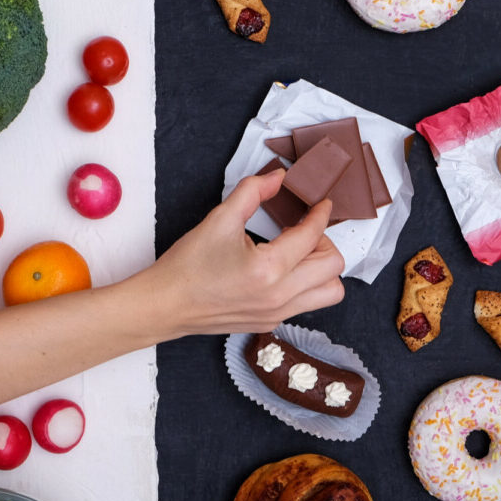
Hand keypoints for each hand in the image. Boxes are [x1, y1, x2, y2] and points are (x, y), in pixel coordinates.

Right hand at [144, 169, 344, 335]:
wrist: (166, 304)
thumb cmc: (188, 266)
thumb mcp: (219, 219)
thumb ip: (253, 191)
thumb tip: (278, 178)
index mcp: (268, 268)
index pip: (312, 236)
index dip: (320, 214)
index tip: (320, 204)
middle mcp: (279, 296)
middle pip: (333, 267)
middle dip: (325, 241)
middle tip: (305, 229)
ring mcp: (277, 313)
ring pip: (330, 292)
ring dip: (323, 269)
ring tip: (299, 254)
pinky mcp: (270, 322)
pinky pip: (306, 303)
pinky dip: (306, 284)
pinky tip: (283, 270)